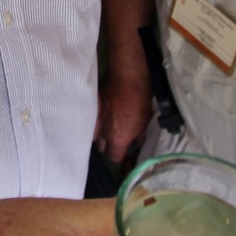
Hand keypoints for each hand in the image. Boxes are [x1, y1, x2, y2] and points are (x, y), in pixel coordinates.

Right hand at [95, 48, 153, 166]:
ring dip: (101, 134)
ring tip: (107, 127)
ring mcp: (94, 120)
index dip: (120, 155)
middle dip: (109, 145)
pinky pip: (90, 121)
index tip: (124, 149)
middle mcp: (103, 134)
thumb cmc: (140, 100)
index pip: (115, 158)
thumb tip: (136, 143)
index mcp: (118, 139)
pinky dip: (95, 121)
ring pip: (94, 135)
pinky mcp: (91, 108)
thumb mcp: (145, 121)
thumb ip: (138, 136)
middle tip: (116, 136)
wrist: (127, 77)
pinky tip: (100, 116)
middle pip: (103, 148)